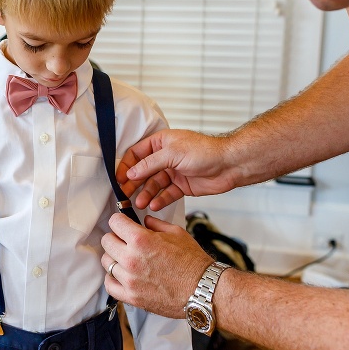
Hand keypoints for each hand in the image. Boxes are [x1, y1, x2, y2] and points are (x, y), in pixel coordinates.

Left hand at [101, 213, 213, 318]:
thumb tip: (145, 221)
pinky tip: (122, 275)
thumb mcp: (176, 233)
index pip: (114, 222)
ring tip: (126, 258)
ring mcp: (129, 279)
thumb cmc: (192, 262)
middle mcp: (131, 259)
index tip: (123, 224)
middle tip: (125, 240)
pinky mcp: (131, 297)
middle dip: (116, 237)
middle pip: (106, 241)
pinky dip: (113, 279)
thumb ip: (156, 224)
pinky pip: (109, 285)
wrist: (201, 289)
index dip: (119, 221)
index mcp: (141, 240)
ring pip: (106, 262)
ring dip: (114, 258)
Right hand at [117, 129, 239, 210]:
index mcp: (161, 143)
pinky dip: (160, 200)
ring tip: (141, 204)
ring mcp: (173, 172)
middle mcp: (165, 157)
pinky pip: (166, 194)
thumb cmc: (204, 151)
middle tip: (125, 196)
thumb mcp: (172, 153)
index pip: (136, 154)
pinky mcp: (181, 185)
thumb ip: (150, 164)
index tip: (119, 180)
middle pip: (143, 171)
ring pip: (154, 185)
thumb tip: (131, 173)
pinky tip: (155, 206)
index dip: (126, 167)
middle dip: (133, 184)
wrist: (229, 165)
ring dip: (146, 194)